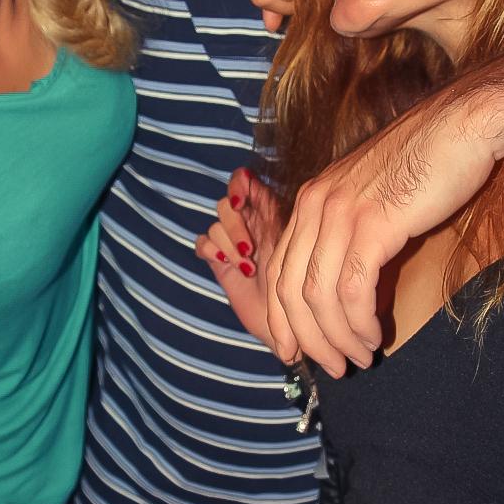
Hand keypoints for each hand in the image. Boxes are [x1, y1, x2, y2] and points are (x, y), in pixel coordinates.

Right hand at [196, 166, 281, 346]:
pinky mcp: (218, 261)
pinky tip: (227, 266)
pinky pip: (202, 242)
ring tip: (248, 267)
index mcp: (269, 211)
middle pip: (225, 205)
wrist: (289, 322)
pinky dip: (211, 251)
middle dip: (234, 227)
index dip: (237, 185)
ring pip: (214, 225)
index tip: (239, 203)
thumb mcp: (294, 245)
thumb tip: (263, 195)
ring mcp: (232, 242)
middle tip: (249, 250)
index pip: (244, 181)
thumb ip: (278, 217)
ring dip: (228, 245)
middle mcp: (249, 223)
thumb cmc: (301, 283)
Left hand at [266, 82, 496, 373]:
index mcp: (311, 200)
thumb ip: (353, 235)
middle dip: (306, 338)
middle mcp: (315, 205)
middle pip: (290, 289)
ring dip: (336, 337)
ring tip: (358, 358)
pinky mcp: (372, 224)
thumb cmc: (429, 165)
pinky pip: (352, 290)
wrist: (464, 126)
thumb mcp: (375, 199)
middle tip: (332, 368)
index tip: (292, 352)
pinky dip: (359, 322)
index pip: (278, 270)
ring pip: (318, 296)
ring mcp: (340, 213)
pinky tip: (374, 336)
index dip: (281, 319)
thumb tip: (352, 289)